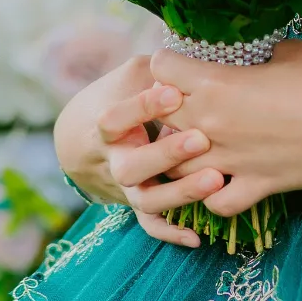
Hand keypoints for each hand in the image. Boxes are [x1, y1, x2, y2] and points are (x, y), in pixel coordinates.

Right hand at [52, 54, 223, 247]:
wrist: (85, 138)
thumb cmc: (120, 96)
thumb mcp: (130, 76)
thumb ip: (154, 71)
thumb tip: (184, 62)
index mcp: (107, 127)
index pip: (115, 119)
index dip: (142, 107)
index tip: (172, 93)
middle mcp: (115, 162)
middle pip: (132, 167)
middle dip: (166, 154)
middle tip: (201, 139)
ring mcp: (127, 188)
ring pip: (147, 201)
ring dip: (180, 193)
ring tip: (216, 179)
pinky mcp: (139, 204)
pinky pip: (152, 225)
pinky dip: (171, 233)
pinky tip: (198, 237)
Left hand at [146, 38, 301, 218]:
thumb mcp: (292, 52)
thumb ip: (264, 53)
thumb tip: (262, 54)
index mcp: (215, 83)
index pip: (161, 67)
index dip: (169, 65)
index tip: (183, 68)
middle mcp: (210, 123)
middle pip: (160, 117)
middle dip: (168, 111)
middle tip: (188, 107)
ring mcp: (228, 160)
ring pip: (176, 167)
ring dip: (183, 158)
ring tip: (200, 148)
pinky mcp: (252, 187)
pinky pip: (215, 203)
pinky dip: (213, 197)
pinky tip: (223, 183)